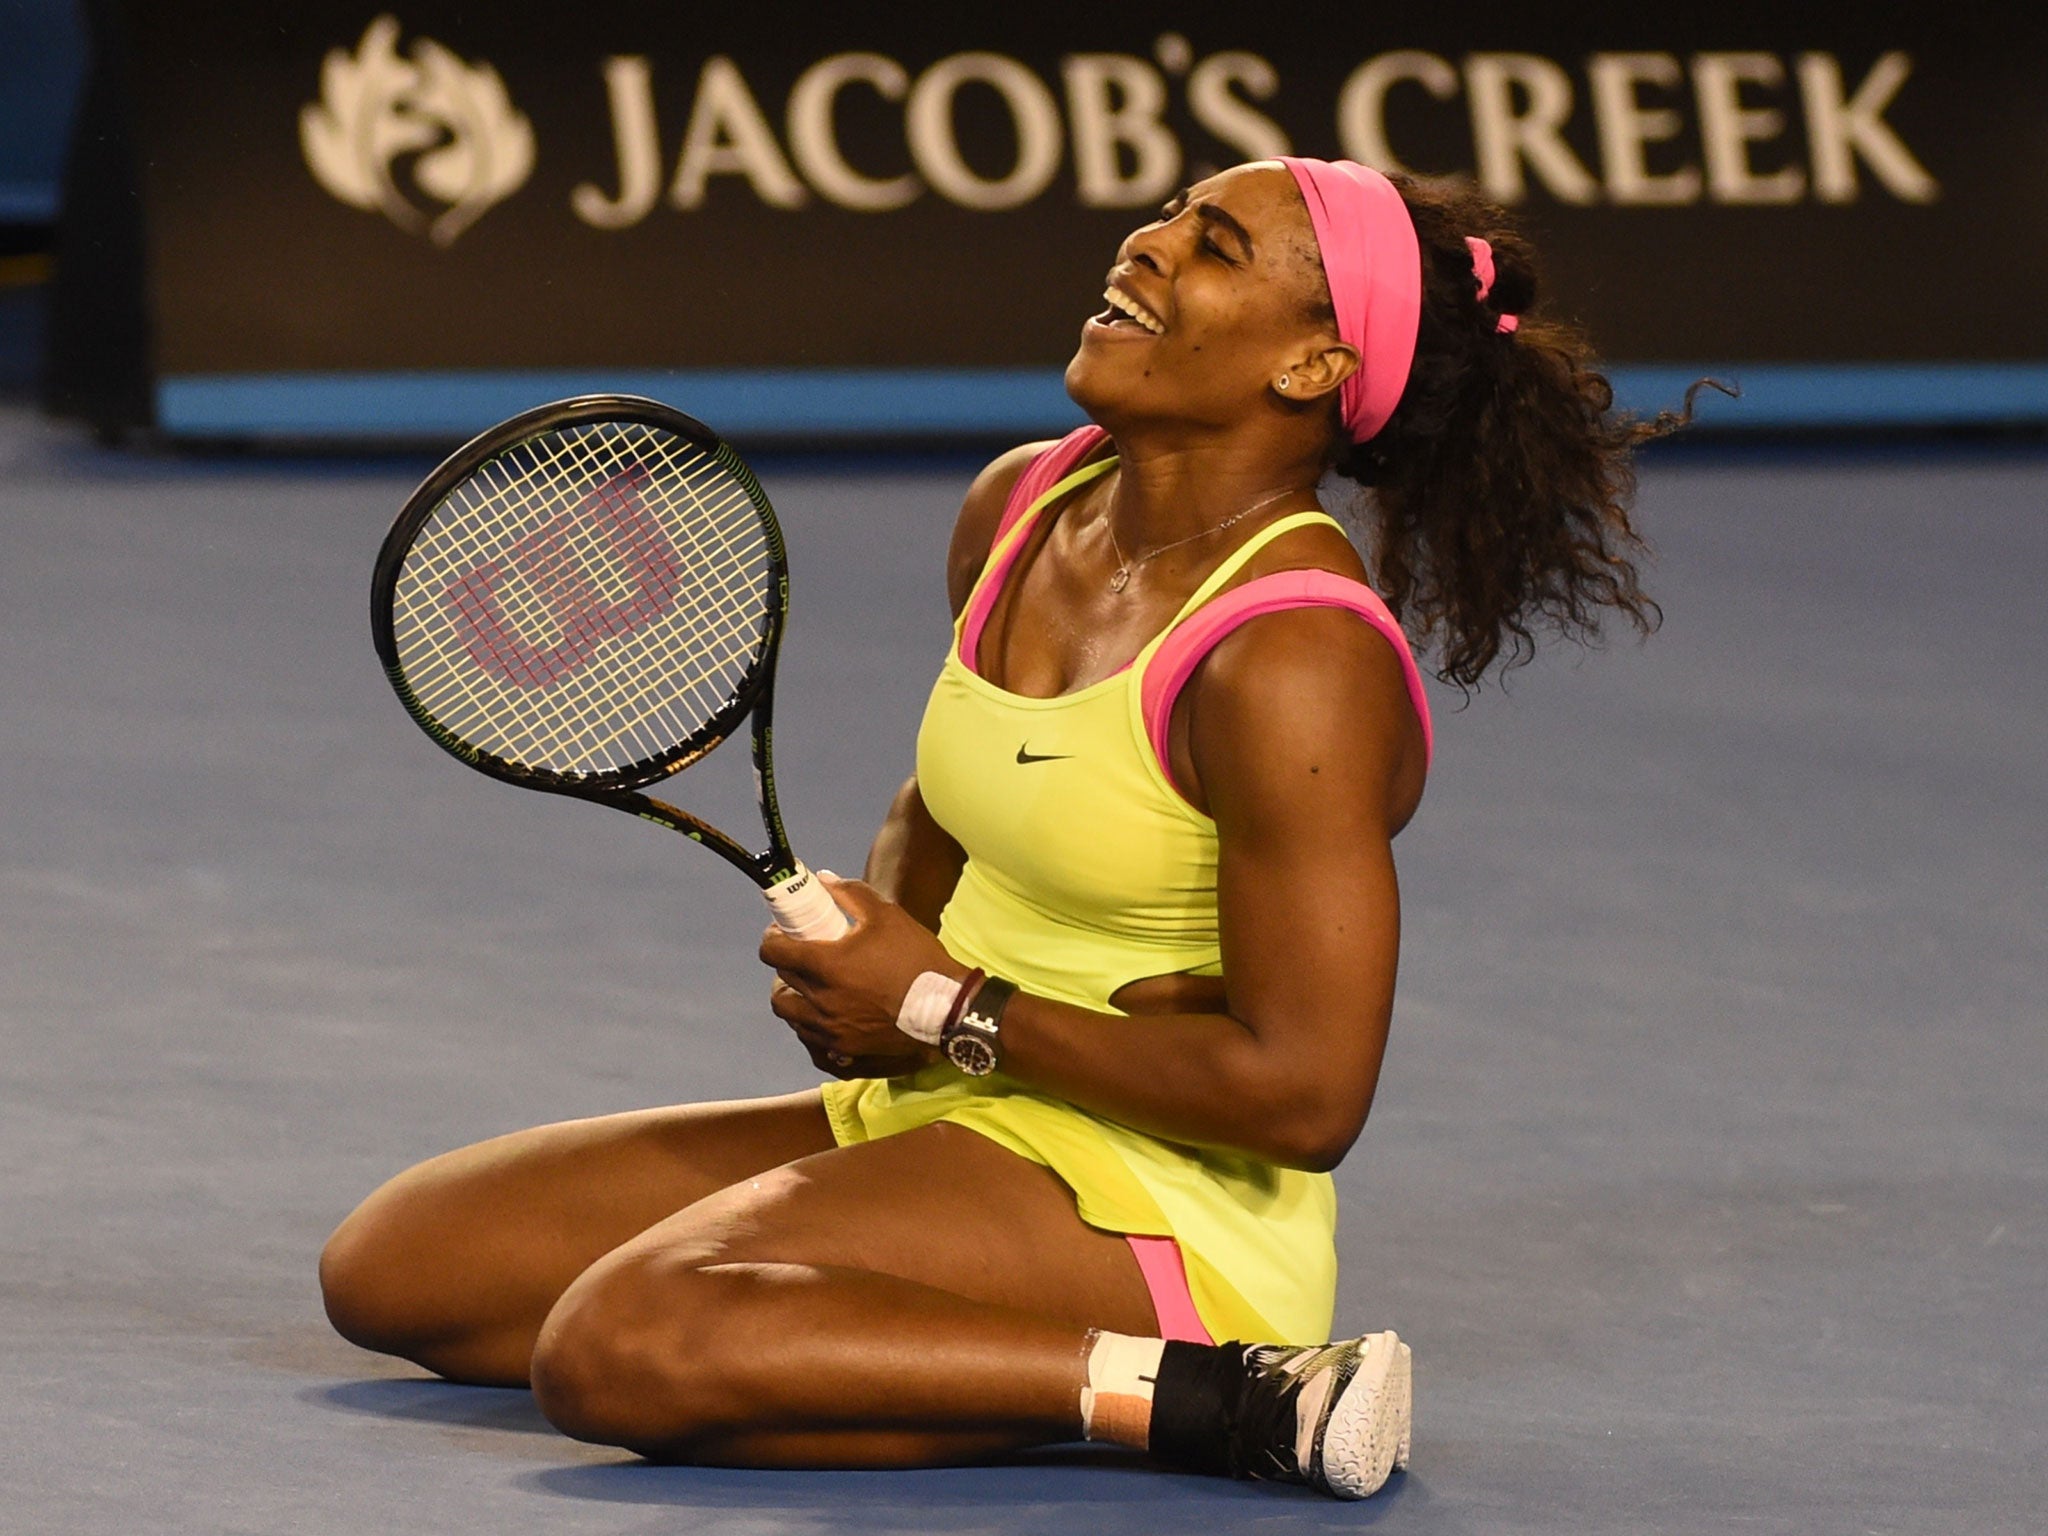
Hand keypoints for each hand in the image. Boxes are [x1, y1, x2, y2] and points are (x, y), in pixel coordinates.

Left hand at [760, 874, 962, 1074]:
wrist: (947, 1010)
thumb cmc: (917, 959)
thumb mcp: (887, 915)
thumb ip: (851, 894)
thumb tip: (822, 880)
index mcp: (826, 965)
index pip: (773, 952)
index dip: (772, 938)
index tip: (783, 932)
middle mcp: (820, 1001)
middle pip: (779, 984)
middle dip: (785, 966)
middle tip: (802, 955)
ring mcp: (830, 1031)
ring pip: (790, 1014)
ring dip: (794, 997)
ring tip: (812, 987)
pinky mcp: (843, 1051)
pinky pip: (809, 1037)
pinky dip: (810, 1023)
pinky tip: (827, 1013)